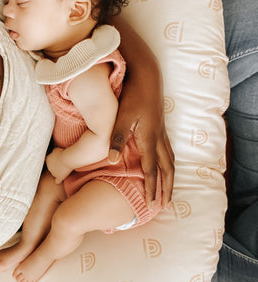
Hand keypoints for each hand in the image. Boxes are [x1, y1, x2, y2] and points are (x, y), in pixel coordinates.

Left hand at [46, 147, 71, 183]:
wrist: (67, 158)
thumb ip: (53, 152)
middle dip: (56, 165)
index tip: (58, 158)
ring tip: (64, 168)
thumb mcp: (56, 149)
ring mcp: (54, 172)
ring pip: (54, 173)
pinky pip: (57, 180)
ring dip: (58, 171)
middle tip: (62, 162)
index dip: (53, 159)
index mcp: (47, 159)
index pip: (49, 160)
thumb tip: (54, 152)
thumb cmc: (62, 152)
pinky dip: (57, 180)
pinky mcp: (59, 176)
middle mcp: (49, 167)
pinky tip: (58, 181)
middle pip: (51, 167)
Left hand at [108, 17, 174, 207]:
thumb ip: (116, 138)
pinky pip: (169, 152)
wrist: (147, 76)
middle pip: (166, 170)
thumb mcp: (120, 117)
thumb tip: (110, 160)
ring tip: (169, 191)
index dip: (150, 188)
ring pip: (170, 161)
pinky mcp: (161, 126)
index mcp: (148, 139)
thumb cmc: (132, 96)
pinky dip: (169, 164)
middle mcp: (158, 138)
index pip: (150, 170)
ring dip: (170, 178)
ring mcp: (162, 132)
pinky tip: (165, 167)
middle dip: (166, 189)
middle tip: (165, 205)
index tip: (150, 204)